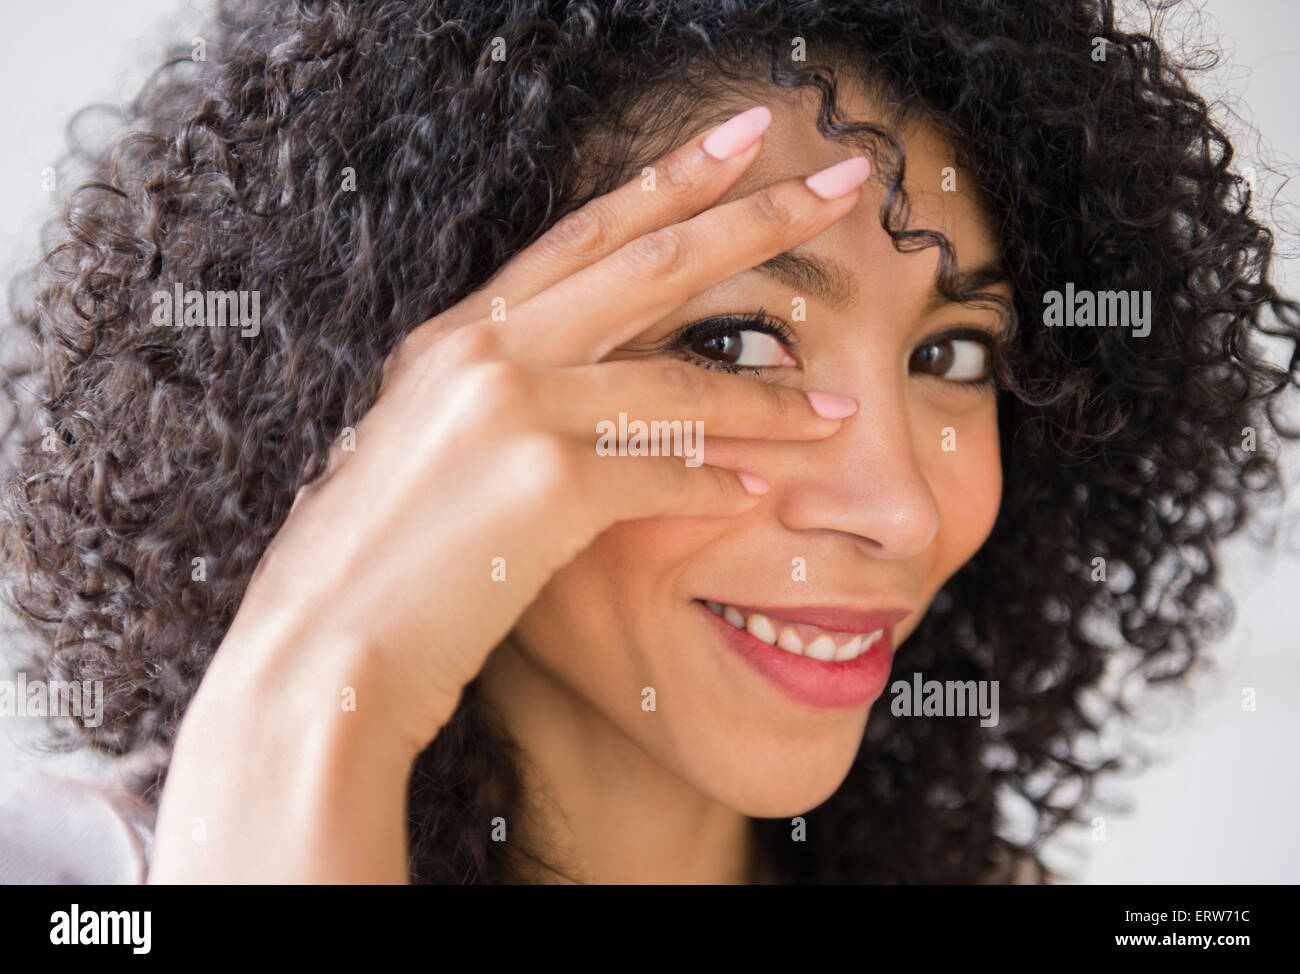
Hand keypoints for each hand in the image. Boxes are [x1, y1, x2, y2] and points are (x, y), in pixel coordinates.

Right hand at [148, 106, 869, 880]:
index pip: (586, 236)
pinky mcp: (539, 481)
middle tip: (846, 179)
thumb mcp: (431, 451)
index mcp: (456, 337)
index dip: (672, 180)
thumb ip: (500, 401)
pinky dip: (716, 484)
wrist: (316, 653)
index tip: (747, 141)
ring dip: (770, 399)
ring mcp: (508, 407)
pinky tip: (758, 497)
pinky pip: (665, 469)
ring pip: (679, 379)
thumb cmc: (378, 567)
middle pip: (651, 261)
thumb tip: (588, 389)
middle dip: (759, 216)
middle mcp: (481, 351)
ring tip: (840, 408)